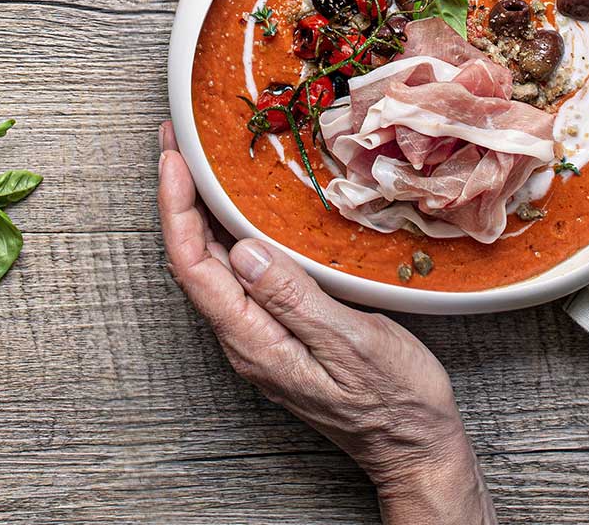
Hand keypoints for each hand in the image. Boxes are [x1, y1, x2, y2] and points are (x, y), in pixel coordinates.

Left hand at [157, 124, 494, 524]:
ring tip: (196, 161)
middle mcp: (245, 339)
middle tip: (176, 142)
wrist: (414, 445)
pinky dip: (228, 231)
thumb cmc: (393, 400)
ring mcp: (259, 336)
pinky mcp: (277, 330)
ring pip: (212, 265)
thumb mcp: (350, 342)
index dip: (177, 207)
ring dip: (198, 211)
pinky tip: (239, 209)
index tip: (174, 158)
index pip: (193, 266)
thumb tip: (242, 251)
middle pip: (192, 260)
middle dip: (178, 197)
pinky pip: (238, 274)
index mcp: (254, 342)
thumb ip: (293, 299)